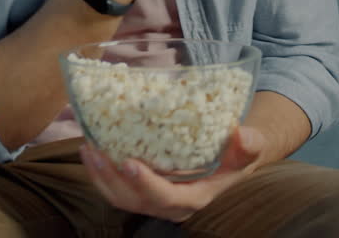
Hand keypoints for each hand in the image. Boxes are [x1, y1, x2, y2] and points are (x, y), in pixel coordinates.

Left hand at [79, 125, 264, 222]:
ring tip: (88, 149)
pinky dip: (100, 172)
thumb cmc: (236, 154)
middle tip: (96, 152)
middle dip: (112, 180)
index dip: (146, 185)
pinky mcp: (141, 188)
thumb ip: (249, 145)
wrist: (228, 160)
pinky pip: (115, 188)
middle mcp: (170, 203)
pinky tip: (90, 148)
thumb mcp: (249, 149)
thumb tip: (241, 134)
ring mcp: (153, 198)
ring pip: (120, 198)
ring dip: (100, 177)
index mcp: (194, 198)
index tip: (129, 163)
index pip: (166, 198)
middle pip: (134, 202)